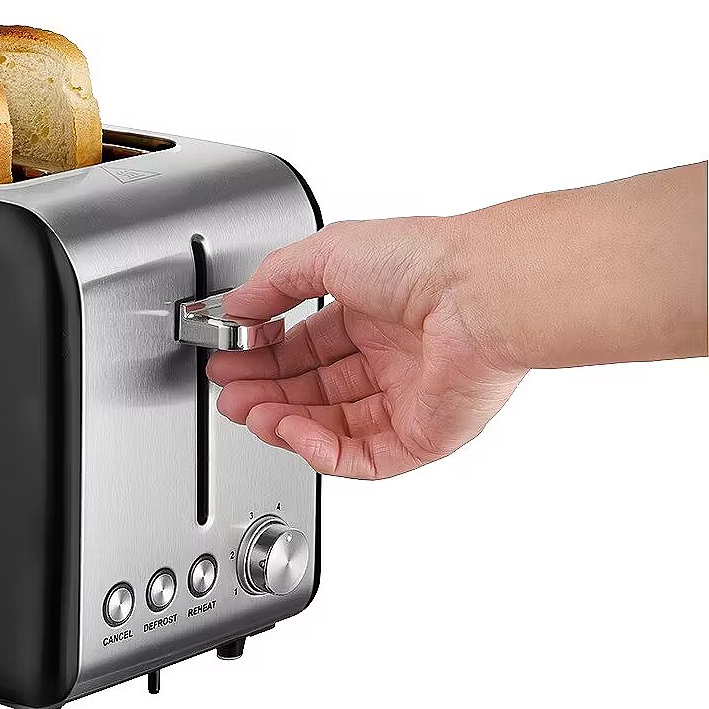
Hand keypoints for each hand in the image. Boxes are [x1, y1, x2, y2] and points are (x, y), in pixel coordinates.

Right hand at [206, 217, 526, 478]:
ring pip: (332, 428)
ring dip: (285, 423)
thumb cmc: (423, 262)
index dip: (264, 358)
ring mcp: (407, 398)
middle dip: (266, 394)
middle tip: (230, 395)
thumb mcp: (325, 251)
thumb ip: (272, 281)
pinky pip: (362, 458)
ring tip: (251, 414)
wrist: (478, 295)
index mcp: (373, 311)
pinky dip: (320, 451)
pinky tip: (293, 431)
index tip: (231, 360)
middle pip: (313, 390)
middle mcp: (391, 356)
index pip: (306, 346)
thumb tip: (236, 306)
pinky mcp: (423, 437)